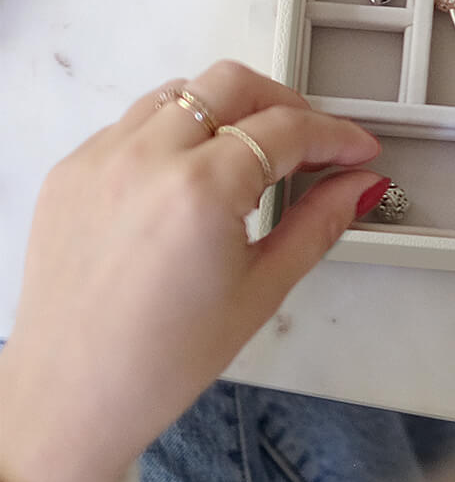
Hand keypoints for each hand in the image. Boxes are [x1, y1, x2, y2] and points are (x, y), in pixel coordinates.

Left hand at [0, 62, 387, 481]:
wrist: (70, 399)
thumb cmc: (160, 360)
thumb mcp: (263, 289)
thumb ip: (319, 222)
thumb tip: (358, 183)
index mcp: (199, 190)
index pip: (287, 128)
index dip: (336, 135)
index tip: (357, 150)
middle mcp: (144, 160)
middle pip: (233, 83)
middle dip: (285, 102)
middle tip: (312, 141)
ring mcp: (100, 160)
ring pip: (181, 92)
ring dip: (228, 109)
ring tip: (253, 154)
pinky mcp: (71, 172)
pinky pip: (135, 122)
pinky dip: (176, 131)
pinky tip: (195, 174)